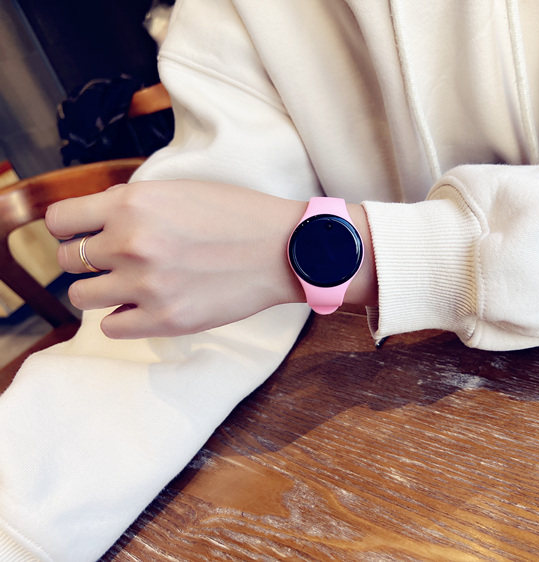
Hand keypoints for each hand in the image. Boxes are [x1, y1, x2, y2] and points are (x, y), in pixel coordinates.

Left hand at [46, 180, 309, 338]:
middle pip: (67, 261)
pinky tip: (144, 305)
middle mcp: (130, 243)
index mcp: (132, 203)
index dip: (68, 228)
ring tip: (126, 286)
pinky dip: (122, 317)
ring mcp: (145, 285)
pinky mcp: (165, 320)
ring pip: (81, 297)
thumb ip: (132, 204)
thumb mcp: (178, 190)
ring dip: (100, 291)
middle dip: (85, 260)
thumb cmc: (238, 215)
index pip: (59, 220)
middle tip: (112, 261)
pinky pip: (111, 327)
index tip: (79, 235)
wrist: (285, 249)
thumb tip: (93, 223)